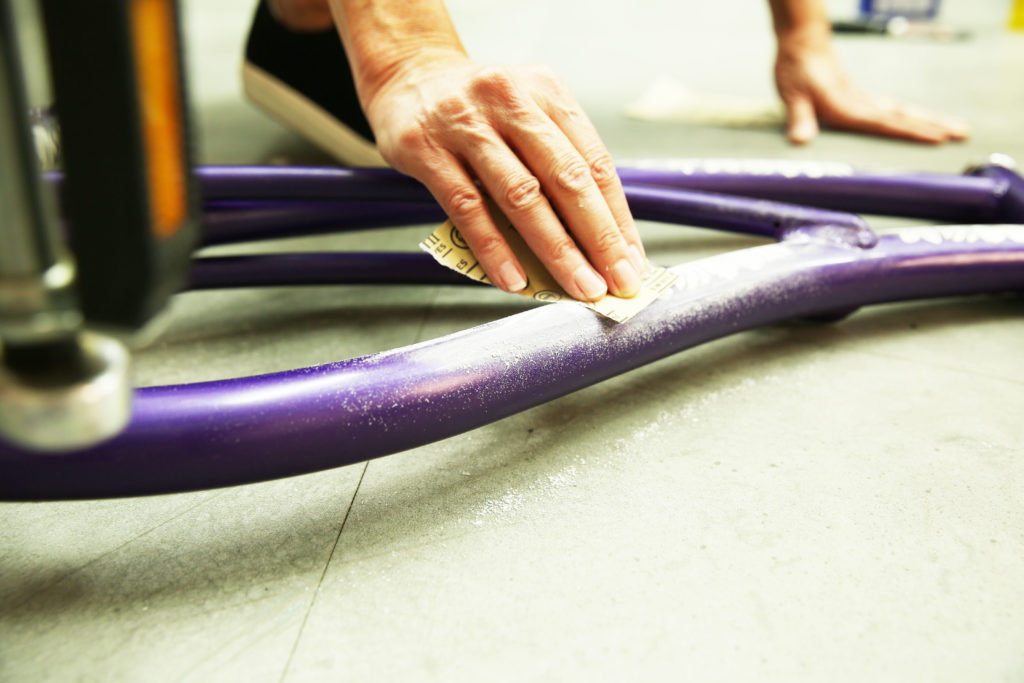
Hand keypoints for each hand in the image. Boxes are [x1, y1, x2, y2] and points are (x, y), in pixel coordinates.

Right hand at [363, 52, 645, 299]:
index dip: (617, 217)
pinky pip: (467, 207)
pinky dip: (494, 248)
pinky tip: (514, 278)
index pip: (594, 162)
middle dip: (598, 238)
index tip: (632, 260)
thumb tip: (593, 240)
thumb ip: (556, 164)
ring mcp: (466, 123)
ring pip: (521, 195)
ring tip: (578, 285)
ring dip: (556, 249)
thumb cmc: (477, 108)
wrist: (408, 75)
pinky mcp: (427, 148)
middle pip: (567, 178)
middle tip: (617, 281)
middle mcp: (511, 100)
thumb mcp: (525, 114)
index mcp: (547, 91)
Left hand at [774, 38, 969, 144]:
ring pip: (902, 112)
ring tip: (955, 128)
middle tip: (963, 133)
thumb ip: (799, 119)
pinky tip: (920, 120)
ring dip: (929, 120)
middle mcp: (861, 104)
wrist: (802, 44)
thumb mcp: (793, 96)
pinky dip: (910, 116)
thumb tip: (801, 141)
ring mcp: (864, 100)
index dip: (910, 132)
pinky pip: (892, 109)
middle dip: (934, 126)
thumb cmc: (796, 70)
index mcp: (847, 108)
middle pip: (903, 117)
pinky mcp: (860, 98)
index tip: (937, 138)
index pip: (885, 123)